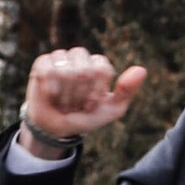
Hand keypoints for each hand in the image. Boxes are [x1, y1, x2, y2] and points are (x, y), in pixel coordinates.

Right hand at [21, 47, 147, 141]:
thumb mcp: (112, 110)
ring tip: (63, 103)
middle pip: (83, 71)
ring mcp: (61, 58)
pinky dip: (50, 89)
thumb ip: (126, 91)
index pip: (101, 70)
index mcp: (99, 65)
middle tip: (75, 106)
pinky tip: (52, 96)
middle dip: (79, 96)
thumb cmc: (86, 116)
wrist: (58, 127)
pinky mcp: (42, 63)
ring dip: (65, 95)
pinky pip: (47, 70)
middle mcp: (81, 57)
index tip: (90, 106)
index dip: (95, 92)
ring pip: (65, 71)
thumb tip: (141, 70)